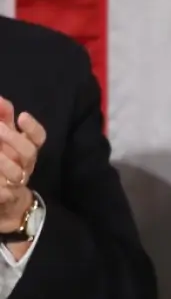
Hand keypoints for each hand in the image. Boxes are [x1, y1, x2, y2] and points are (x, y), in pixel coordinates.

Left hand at [0, 97, 44, 223]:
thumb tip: (0, 100)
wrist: (8, 199)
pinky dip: (0, 188)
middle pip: (28, 153)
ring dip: (2, 162)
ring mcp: (16, 183)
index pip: (38, 139)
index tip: (23, 117)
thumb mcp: (4, 138)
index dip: (33, 128)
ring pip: (15, 173)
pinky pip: (4, 193)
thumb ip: (3, 119)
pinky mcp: (6, 197)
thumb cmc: (5, 162)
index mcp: (26, 150)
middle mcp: (25, 166)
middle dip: (12, 139)